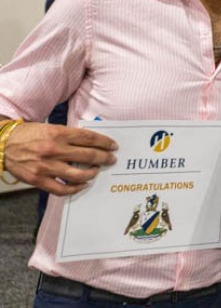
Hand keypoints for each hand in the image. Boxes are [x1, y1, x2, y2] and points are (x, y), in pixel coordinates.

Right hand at [3, 121, 117, 194]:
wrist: (4, 144)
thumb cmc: (30, 135)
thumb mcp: (51, 128)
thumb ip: (70, 136)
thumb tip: (92, 143)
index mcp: (58, 134)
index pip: (89, 138)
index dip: (104, 142)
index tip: (113, 146)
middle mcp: (54, 150)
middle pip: (87, 155)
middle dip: (103, 158)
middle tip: (111, 159)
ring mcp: (46, 166)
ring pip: (77, 174)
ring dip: (92, 173)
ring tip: (96, 171)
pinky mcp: (38, 180)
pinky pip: (61, 189)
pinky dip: (75, 188)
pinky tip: (83, 184)